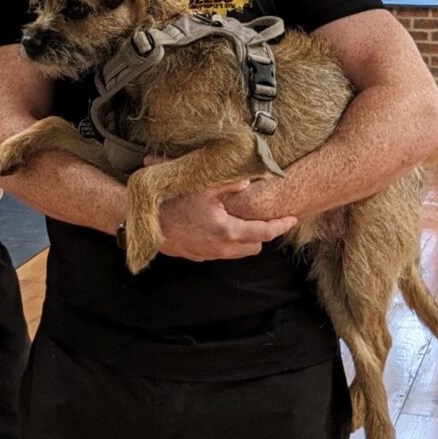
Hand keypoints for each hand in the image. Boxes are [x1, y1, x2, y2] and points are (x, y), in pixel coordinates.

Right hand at [155, 180, 298, 261]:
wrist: (145, 222)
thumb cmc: (173, 202)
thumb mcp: (203, 187)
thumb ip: (230, 184)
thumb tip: (250, 181)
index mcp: (228, 231)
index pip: (264, 232)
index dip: (281, 226)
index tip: (292, 219)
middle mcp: (222, 248)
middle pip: (255, 246)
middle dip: (260, 234)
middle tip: (259, 217)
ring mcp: (209, 255)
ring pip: (238, 252)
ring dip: (243, 239)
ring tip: (237, 220)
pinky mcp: (197, 257)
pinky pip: (220, 252)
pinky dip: (225, 242)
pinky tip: (216, 226)